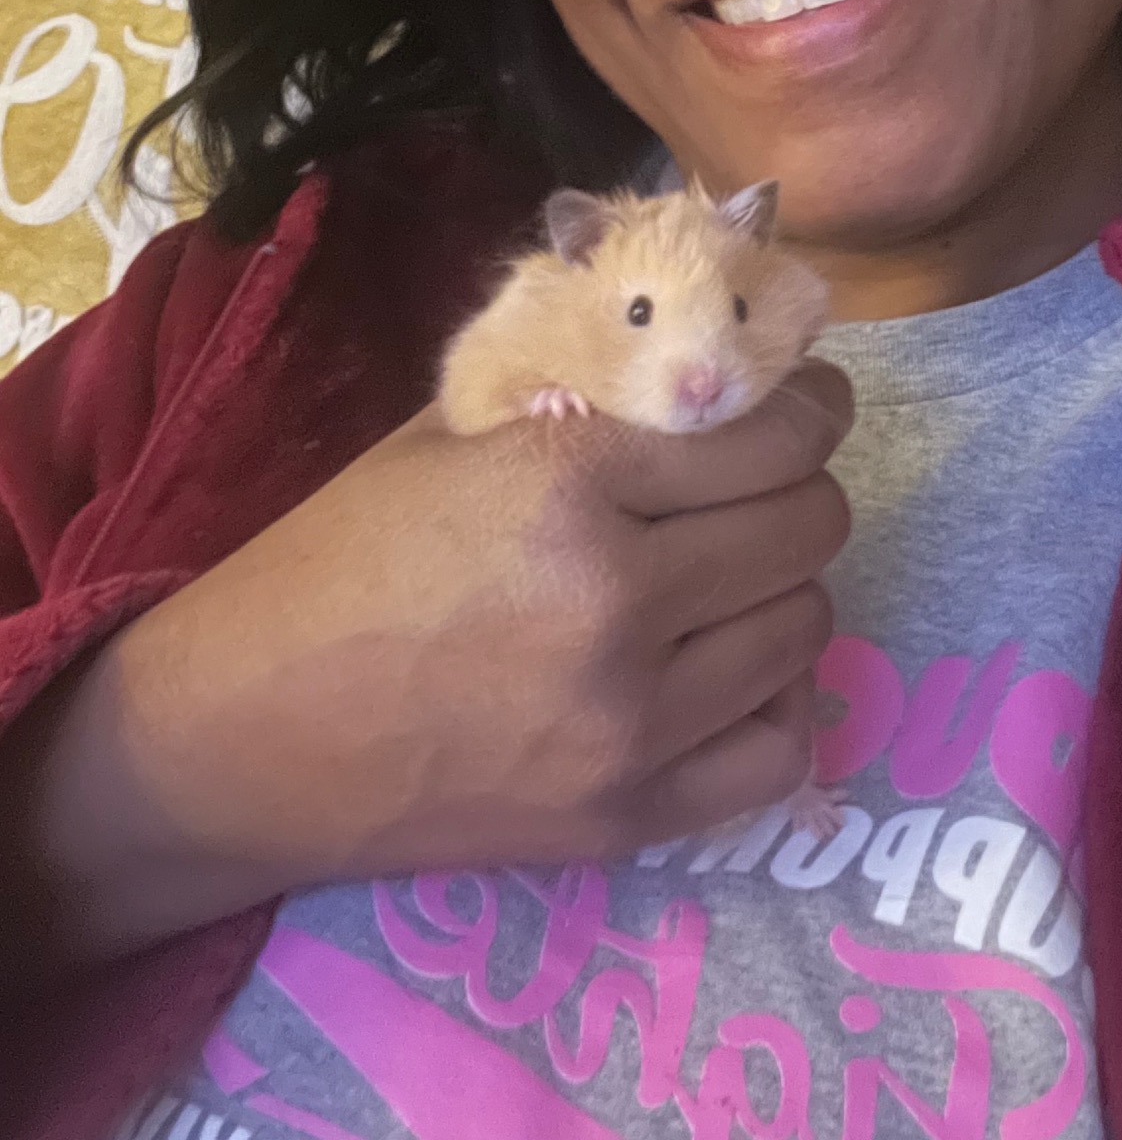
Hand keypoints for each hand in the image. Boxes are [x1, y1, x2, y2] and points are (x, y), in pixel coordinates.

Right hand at [9, 360, 851, 970]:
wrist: (241, 738)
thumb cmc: (339, 560)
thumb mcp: (452, 438)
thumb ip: (584, 401)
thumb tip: (708, 375)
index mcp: (568, 482)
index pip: (773, 437)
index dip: (810, 409)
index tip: (807, 404)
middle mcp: (619, 601)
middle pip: (807, 527)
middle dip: (800, 488)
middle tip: (760, 485)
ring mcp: (630, 723)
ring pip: (805, 626)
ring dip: (782, 587)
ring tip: (728, 576)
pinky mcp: (626, 817)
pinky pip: (779, 749)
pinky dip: (773, 700)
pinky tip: (726, 670)